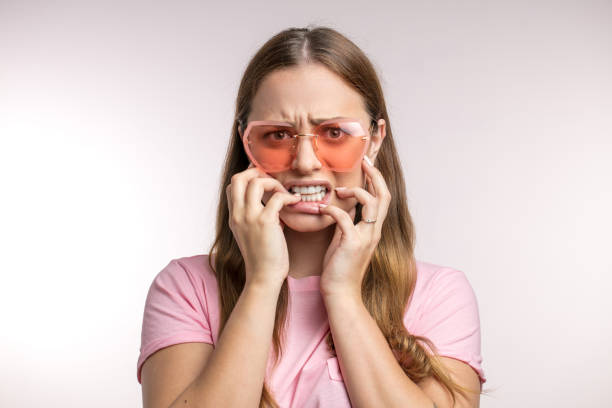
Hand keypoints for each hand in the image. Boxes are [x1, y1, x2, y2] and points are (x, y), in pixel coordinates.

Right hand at [226, 163, 301, 288]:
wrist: (263, 276)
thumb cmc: (262, 257)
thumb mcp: (250, 234)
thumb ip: (254, 217)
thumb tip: (269, 202)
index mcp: (234, 217)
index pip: (233, 186)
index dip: (248, 177)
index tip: (263, 179)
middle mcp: (238, 215)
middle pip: (238, 178)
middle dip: (255, 172)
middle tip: (271, 180)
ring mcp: (250, 218)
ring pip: (256, 183)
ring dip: (273, 183)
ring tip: (284, 193)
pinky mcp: (265, 222)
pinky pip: (277, 198)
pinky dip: (288, 196)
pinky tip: (296, 202)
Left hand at [317, 157, 391, 298]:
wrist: (341, 292)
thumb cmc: (340, 268)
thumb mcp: (345, 240)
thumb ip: (348, 224)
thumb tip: (343, 208)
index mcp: (373, 229)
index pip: (382, 198)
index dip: (377, 179)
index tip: (368, 165)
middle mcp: (374, 231)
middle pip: (384, 195)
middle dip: (375, 175)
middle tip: (365, 161)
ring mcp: (365, 237)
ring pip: (372, 203)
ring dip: (356, 191)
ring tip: (340, 189)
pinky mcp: (352, 243)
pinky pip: (345, 218)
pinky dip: (332, 209)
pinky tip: (320, 209)